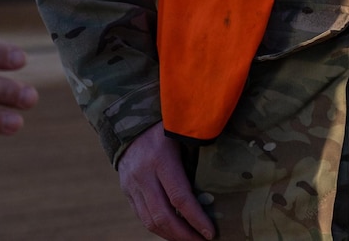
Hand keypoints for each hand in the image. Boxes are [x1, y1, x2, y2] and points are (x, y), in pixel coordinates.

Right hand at [118, 122, 213, 240]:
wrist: (128, 119)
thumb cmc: (165, 126)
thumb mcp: (181, 135)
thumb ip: (197, 156)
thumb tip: (222, 184)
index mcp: (160, 158)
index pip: (179, 197)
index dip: (196, 219)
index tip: (211, 233)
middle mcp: (142, 174)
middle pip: (163, 216)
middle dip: (185, 235)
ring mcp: (131, 184)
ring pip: (150, 221)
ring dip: (172, 236)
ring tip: (190, 239)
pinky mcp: (126, 190)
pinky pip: (142, 217)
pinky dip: (159, 228)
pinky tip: (174, 231)